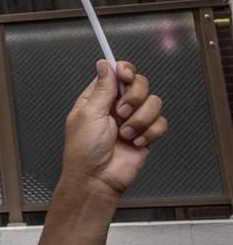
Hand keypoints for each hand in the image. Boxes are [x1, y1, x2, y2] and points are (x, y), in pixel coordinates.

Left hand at [61, 60, 165, 197]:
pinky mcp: (146, 134)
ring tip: (125, 133)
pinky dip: (149, 133)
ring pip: (153, 102)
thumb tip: (104, 65)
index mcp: (98, 98)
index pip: (116, 73)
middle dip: (134, 97)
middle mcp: (116, 107)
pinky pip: (160, 122)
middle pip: (139, 84)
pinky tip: (135, 142)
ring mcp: (133, 120)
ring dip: (140, 119)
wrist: (97, 179)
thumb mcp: (89, 114)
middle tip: (121, 113)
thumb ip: (102, 88)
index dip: (124, 70)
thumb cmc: (83, 151)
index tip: (125, 75)